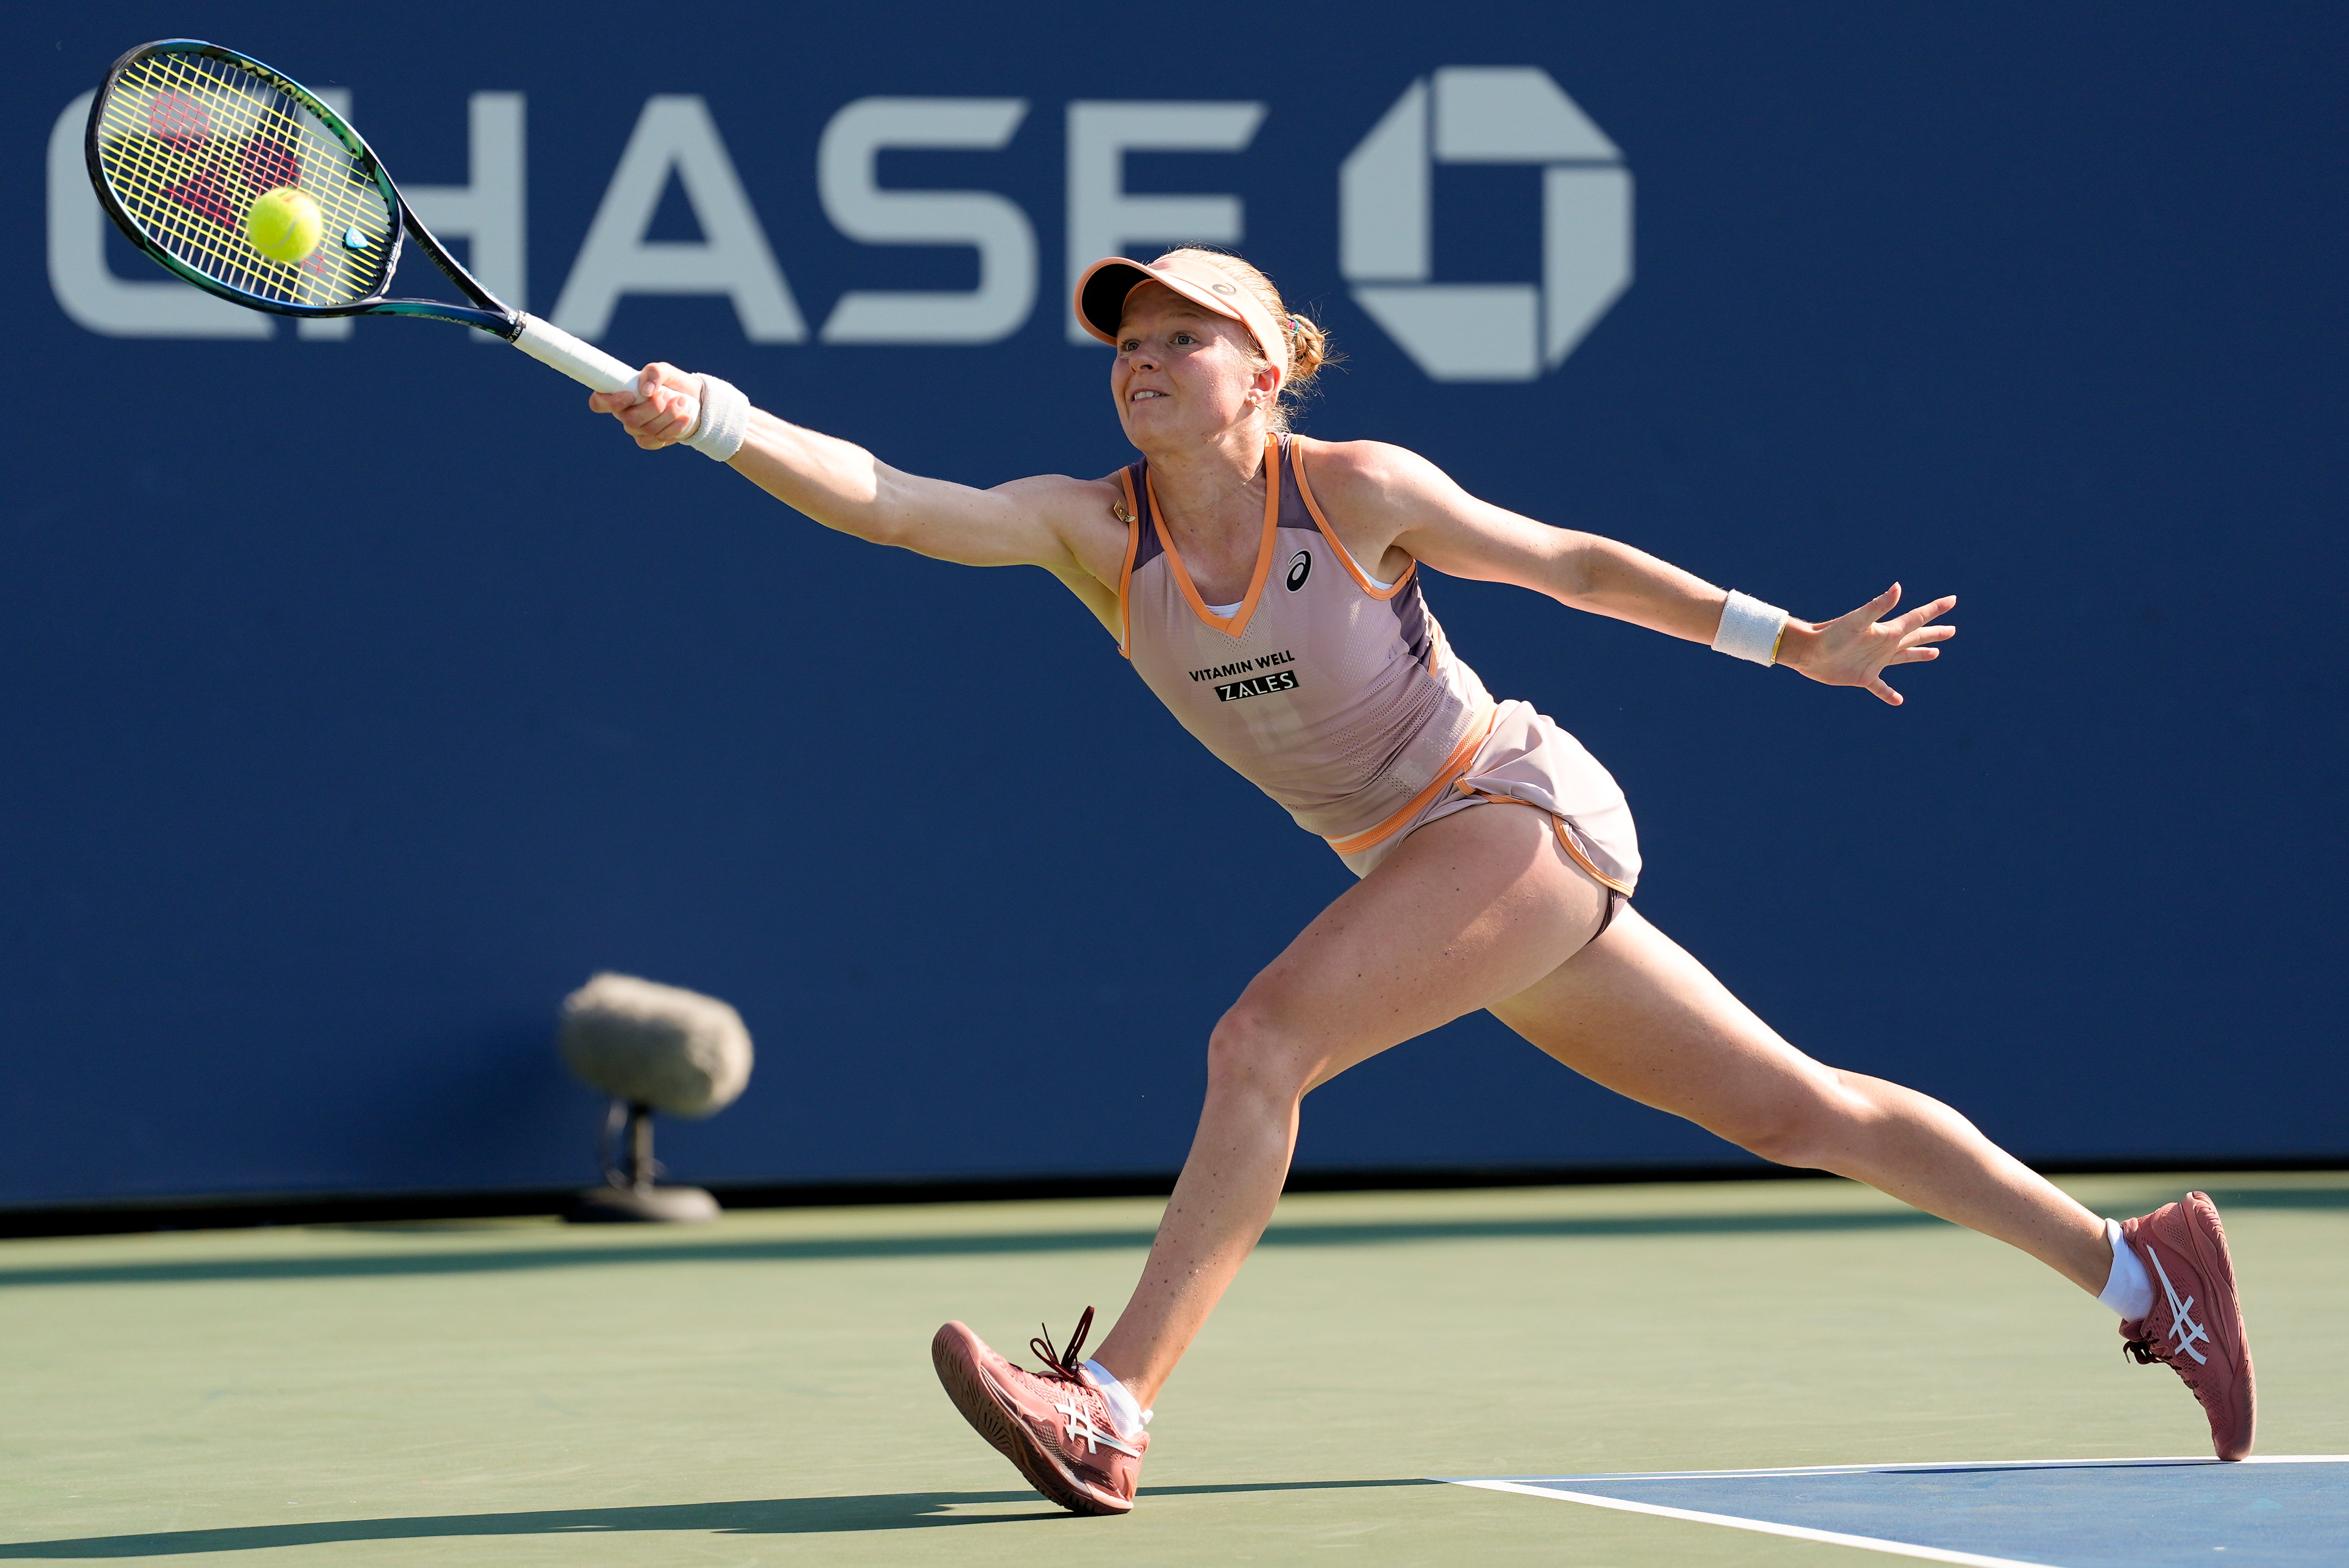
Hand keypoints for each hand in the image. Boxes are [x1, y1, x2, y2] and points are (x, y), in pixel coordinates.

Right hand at [587, 361, 698, 449]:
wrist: (692, 400)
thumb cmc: (672, 383)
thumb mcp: (665, 371)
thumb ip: (654, 372)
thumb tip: (645, 390)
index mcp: (619, 395)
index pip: (598, 403)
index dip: (610, 402)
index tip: (631, 395)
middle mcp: (623, 414)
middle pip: (630, 419)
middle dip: (653, 408)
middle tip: (668, 394)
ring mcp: (636, 430)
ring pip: (646, 430)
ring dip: (668, 415)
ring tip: (681, 401)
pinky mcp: (650, 441)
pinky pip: (656, 441)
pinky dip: (673, 430)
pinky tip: (683, 418)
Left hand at [1777, 583, 1953, 705]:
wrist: (1808, 652)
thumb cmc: (1831, 634)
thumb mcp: (1857, 620)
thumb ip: (1878, 606)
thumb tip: (1898, 587)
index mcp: (1886, 631)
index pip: (1917, 618)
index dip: (1935, 609)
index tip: (1953, 600)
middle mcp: (1884, 645)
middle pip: (1915, 637)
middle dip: (1934, 633)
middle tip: (1952, 630)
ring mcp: (1875, 661)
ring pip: (1903, 657)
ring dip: (1919, 654)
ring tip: (1935, 653)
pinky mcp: (1863, 677)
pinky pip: (1880, 687)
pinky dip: (1889, 694)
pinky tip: (1898, 701)